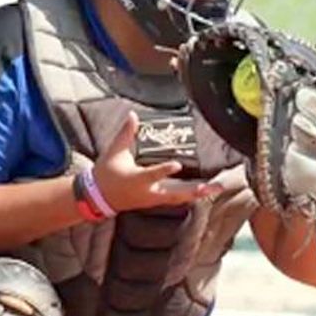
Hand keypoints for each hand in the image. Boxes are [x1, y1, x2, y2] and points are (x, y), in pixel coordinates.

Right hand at [94, 111, 225, 212]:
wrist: (99, 198)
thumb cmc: (107, 174)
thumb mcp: (114, 152)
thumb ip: (126, 134)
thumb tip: (133, 115)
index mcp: (136, 179)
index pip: (151, 174)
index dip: (164, 170)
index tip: (177, 164)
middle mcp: (147, 192)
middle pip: (174, 193)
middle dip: (193, 191)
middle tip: (210, 187)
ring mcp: (153, 198)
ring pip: (178, 197)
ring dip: (198, 193)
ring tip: (216, 188)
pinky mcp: (156, 200)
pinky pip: (177, 198)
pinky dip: (191, 195)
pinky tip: (206, 191)